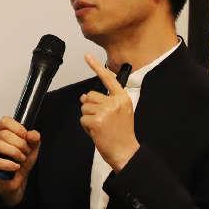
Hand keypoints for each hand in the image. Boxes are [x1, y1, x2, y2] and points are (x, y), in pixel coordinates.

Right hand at [0, 116, 40, 206]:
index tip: (26, 138)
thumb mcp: (31, 148)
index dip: (18, 128)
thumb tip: (33, 134)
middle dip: (19, 144)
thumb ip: (34, 139)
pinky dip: (9, 164)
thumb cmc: (20, 162)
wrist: (17, 181)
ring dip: (14, 153)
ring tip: (21, 159)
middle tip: (26, 152)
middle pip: (3, 134)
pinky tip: (16, 166)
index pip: (5, 121)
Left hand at [80, 53, 138, 170]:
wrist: (126, 152)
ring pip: (85, 107)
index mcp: (122, 98)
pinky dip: (86, 126)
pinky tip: (97, 132)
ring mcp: (106, 111)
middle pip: (90, 96)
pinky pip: (83, 119)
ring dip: (88, 117)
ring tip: (101, 127)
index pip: (108, 79)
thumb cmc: (122, 134)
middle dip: (91, 107)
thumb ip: (104, 102)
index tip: (87, 56)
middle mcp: (115, 102)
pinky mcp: (97, 121)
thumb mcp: (120, 113)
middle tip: (102, 121)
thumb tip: (84, 97)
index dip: (97, 67)